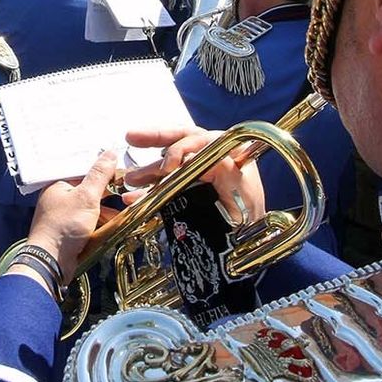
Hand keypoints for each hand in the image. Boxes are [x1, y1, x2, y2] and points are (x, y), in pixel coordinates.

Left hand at [18, 152, 118, 278]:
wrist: (51, 262)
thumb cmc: (64, 226)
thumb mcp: (86, 197)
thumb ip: (99, 175)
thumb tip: (110, 153)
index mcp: (58, 183)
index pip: (83, 168)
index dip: (103, 168)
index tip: (121, 168)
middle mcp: (59, 196)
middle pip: (88, 187)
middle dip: (108, 190)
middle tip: (127, 188)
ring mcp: (64, 214)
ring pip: (91, 205)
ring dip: (107, 208)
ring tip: (125, 207)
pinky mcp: (70, 230)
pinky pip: (89, 220)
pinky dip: (101, 221)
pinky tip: (115, 223)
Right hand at [121, 126, 265, 225]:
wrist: (250, 245)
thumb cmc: (252, 224)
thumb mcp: (242, 198)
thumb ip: (224, 175)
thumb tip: (197, 159)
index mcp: (234, 157)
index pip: (205, 141)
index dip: (183, 150)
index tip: (167, 168)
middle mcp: (218, 158)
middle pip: (186, 139)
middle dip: (158, 136)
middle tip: (132, 137)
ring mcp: (203, 172)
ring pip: (173, 163)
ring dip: (149, 169)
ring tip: (129, 179)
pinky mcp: (192, 187)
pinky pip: (168, 184)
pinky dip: (150, 189)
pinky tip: (133, 197)